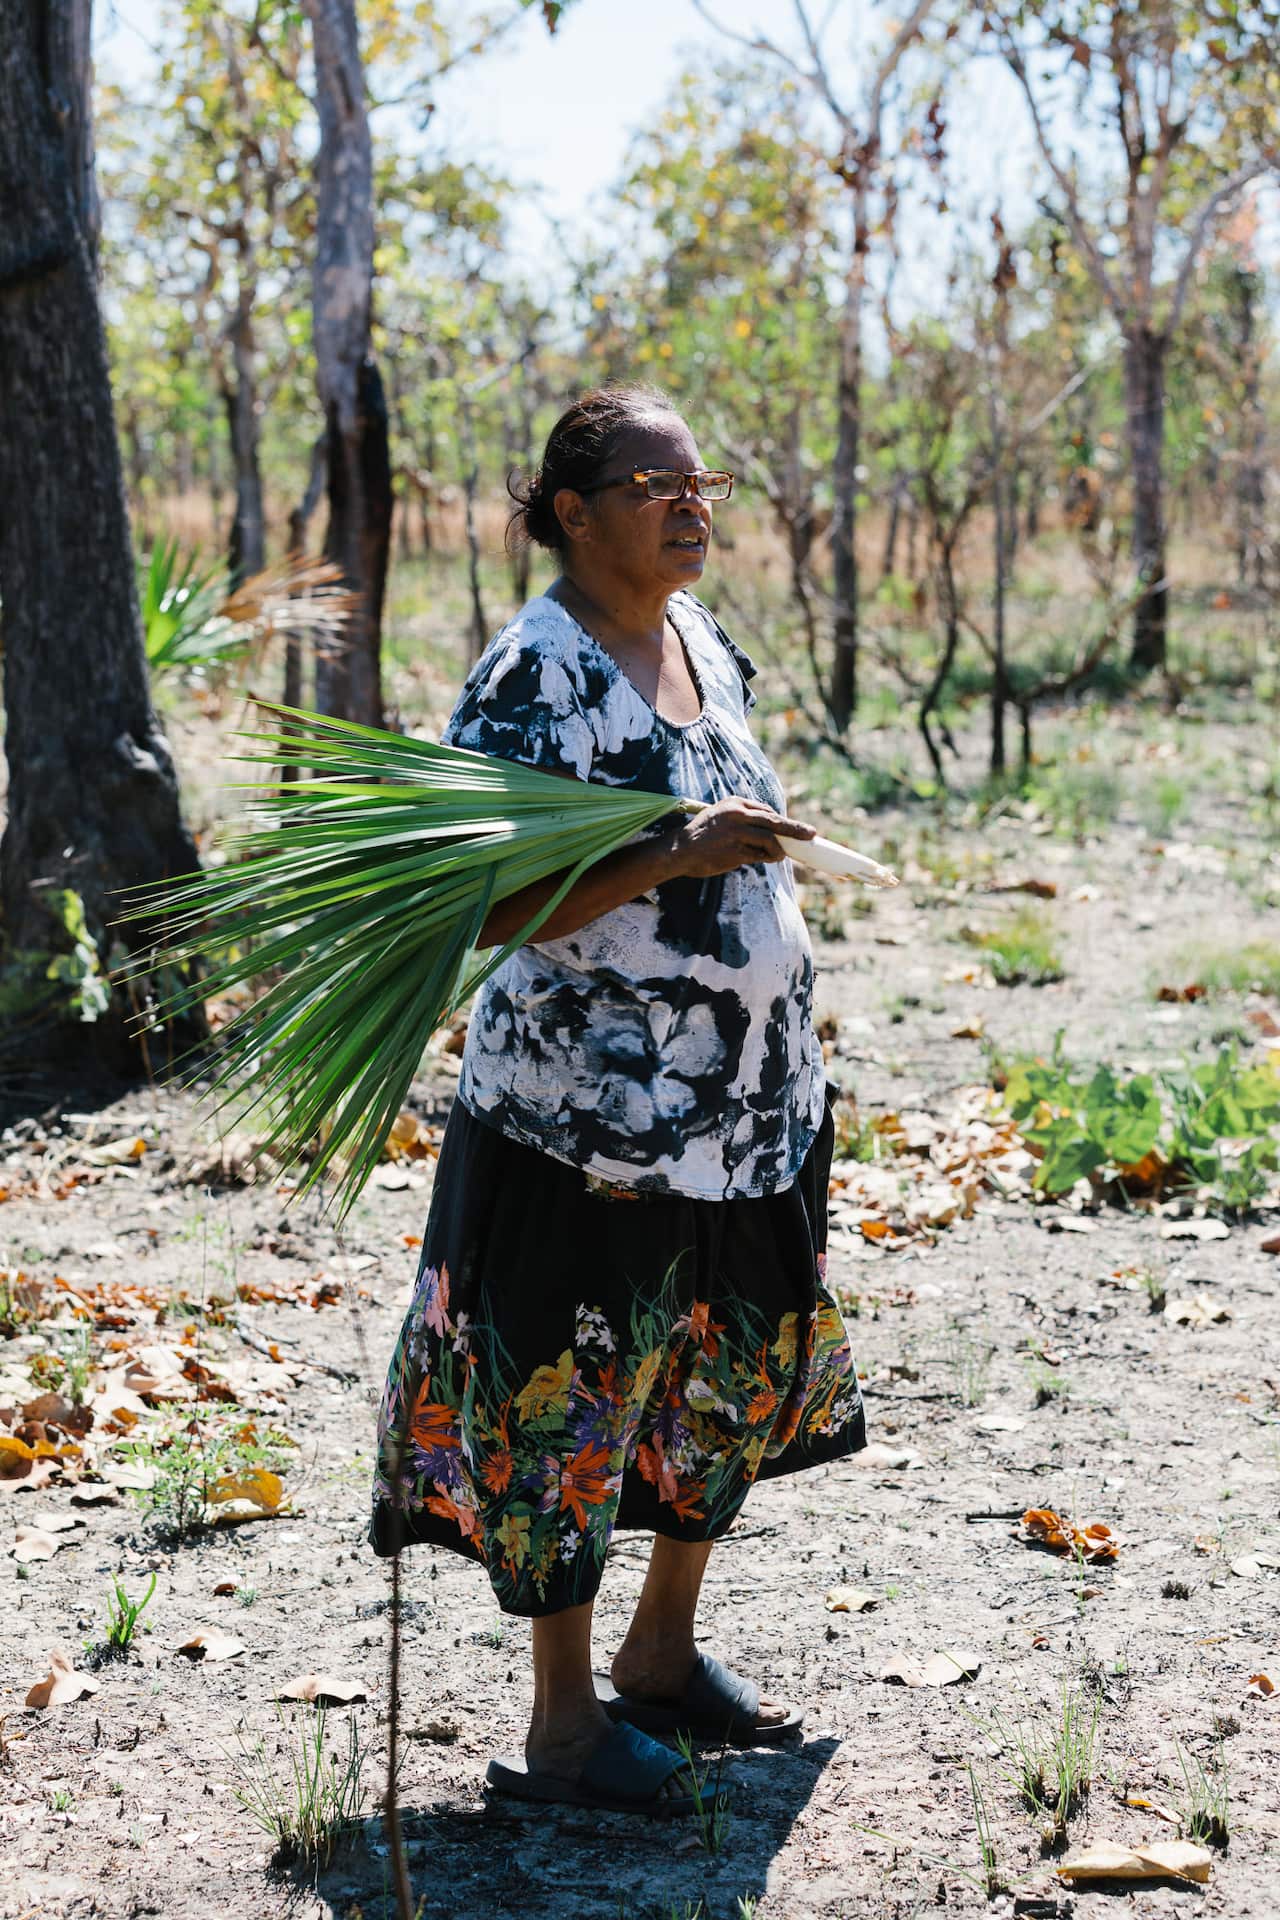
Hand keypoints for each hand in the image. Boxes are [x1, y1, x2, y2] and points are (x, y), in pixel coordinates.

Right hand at [663, 797, 817, 879]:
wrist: (681, 850)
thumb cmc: (703, 835)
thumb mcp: (722, 815)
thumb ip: (744, 818)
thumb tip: (771, 830)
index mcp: (735, 803)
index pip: (766, 811)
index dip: (782, 822)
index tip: (795, 828)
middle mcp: (737, 814)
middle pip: (774, 821)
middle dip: (795, 829)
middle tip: (811, 835)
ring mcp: (737, 832)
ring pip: (769, 839)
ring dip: (779, 850)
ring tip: (781, 855)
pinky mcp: (735, 850)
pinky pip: (758, 855)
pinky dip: (766, 858)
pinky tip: (770, 859)